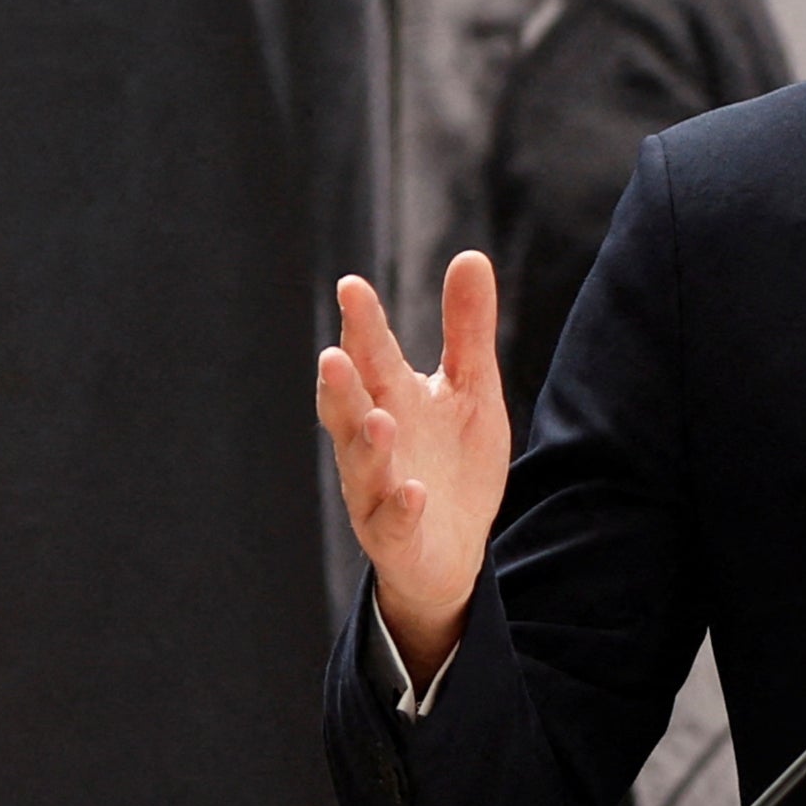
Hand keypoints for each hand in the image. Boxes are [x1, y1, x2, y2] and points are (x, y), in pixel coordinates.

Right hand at [319, 251, 513, 685]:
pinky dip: (401, 507)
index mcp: (390, 398)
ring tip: (380, 421)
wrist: (453, 549)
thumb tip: (471, 255)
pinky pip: (393, 523)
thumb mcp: (471, 390)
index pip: (371, 356)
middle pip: (349, 408)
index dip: (361, 324)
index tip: (352, 287)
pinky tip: (414, 491)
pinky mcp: (397, 536)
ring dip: (367, 445)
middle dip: (342, 385)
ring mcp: (379, 491)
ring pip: (362, 466)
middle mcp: (374, 441)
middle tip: (334, 354)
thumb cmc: (452, 462)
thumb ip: (467, 330)